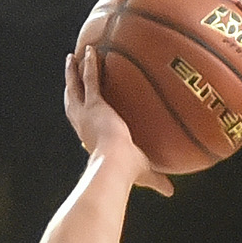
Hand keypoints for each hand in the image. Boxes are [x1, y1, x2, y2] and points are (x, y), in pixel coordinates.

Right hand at [60, 45, 171, 194]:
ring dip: (73, 72)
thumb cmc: (127, 173)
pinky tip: (91, 50)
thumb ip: (156, 179)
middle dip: (71, 86)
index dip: (82, 119)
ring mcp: (86, 114)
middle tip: (70, 73)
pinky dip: (90, 64)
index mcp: (93, 140)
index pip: (84, 127)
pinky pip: (91, 79)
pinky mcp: (94, 104)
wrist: (116, 164)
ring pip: (75, 87)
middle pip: (73, 101)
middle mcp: (85, 126)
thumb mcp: (143, 173)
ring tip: (73, 57)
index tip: (82, 111)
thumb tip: (171, 192)